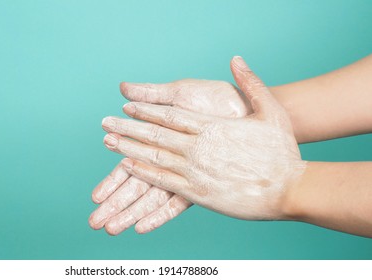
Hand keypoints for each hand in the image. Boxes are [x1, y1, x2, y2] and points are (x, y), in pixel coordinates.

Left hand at [100, 56, 305, 220]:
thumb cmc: (282, 152)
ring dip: (127, 149)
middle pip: (154, 135)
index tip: (126, 106)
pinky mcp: (198, 194)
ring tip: (108, 142)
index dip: (145, 110)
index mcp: (212, 127)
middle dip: (126, 128)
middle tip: (104, 122)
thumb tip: (236, 58)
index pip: (170, 115)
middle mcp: (198, 148)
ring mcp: (195, 172)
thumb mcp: (271, 110)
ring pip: (153, 158)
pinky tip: (128, 167)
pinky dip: (144, 173)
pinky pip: (163, 183)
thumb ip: (251, 83)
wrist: (290, 189)